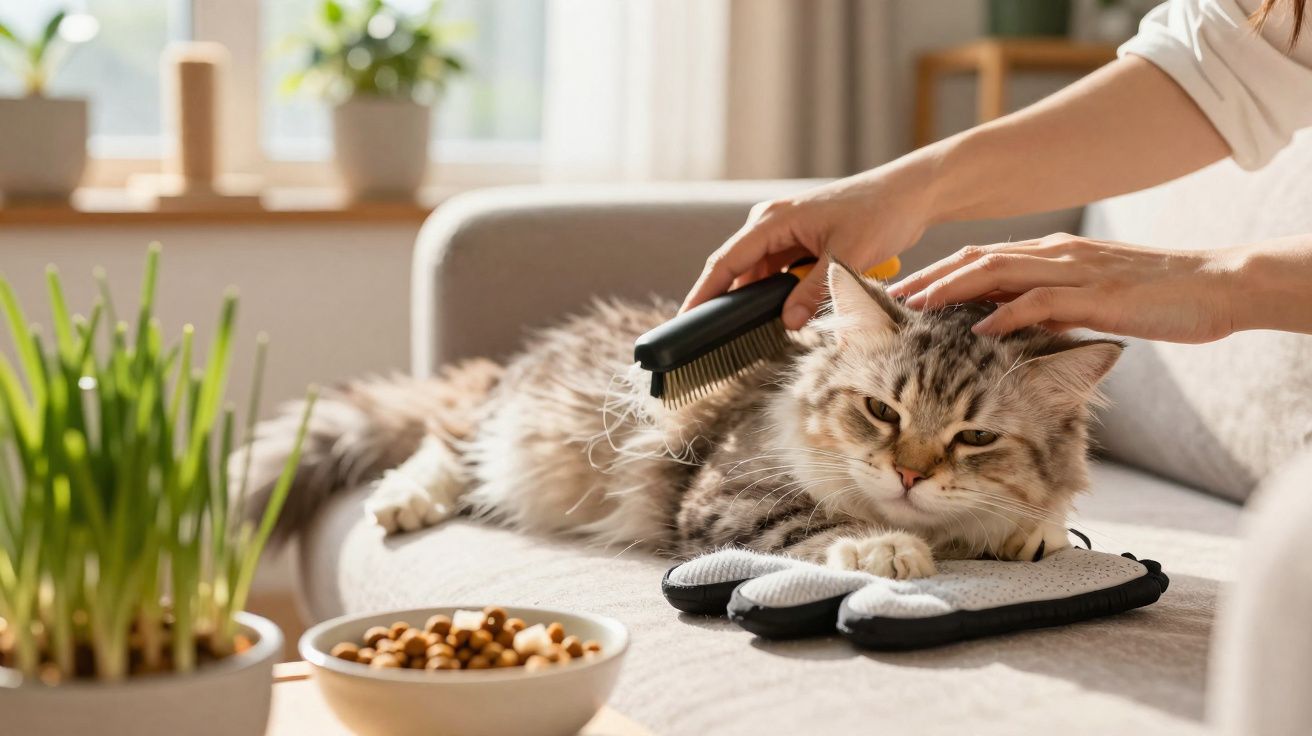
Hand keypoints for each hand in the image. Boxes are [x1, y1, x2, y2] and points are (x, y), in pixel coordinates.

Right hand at [680, 164, 935, 328]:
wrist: (910, 194)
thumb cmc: (880, 213)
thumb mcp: (846, 257)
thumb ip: (813, 292)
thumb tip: (787, 323)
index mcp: (772, 220)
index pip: (726, 261)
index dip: (704, 293)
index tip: (686, 319)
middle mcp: (770, 224)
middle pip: (735, 270)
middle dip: (724, 302)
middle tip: (711, 338)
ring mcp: (784, 233)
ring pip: (757, 275)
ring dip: (755, 300)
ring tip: (744, 332)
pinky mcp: (799, 243)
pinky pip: (777, 274)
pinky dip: (776, 294)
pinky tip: (778, 315)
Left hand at [887, 233, 1241, 342]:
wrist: (1219, 285)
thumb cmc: (1157, 298)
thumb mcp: (1092, 301)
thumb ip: (1053, 310)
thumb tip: (1014, 329)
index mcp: (1054, 256)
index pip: (983, 260)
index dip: (940, 275)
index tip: (904, 295)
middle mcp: (1057, 256)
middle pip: (978, 260)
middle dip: (931, 279)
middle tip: (893, 298)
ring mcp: (1076, 271)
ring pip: (999, 273)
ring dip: (953, 290)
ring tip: (917, 309)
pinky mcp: (1098, 294)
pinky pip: (1042, 301)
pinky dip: (1007, 313)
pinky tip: (978, 330)